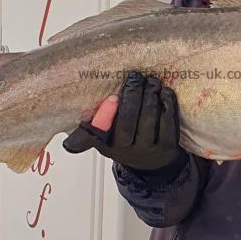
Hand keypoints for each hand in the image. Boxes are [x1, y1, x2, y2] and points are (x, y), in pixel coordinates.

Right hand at [63, 71, 183, 170]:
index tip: (111, 98)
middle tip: (135, 77)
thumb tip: (72, 120)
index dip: (104, 117)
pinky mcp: (167, 147)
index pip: (97, 134)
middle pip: (127, 125)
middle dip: (132, 97)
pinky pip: (168, 125)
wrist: (152, 162)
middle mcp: (125, 151)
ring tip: (151, 81)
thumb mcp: (105, 137)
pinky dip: (167, 106)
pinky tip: (165, 93)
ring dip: (150, 98)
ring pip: (148, 122)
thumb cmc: (127, 140)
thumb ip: (92, 126)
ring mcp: (147, 150)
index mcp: (105, 143)